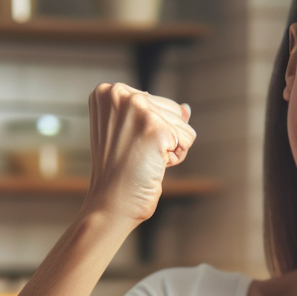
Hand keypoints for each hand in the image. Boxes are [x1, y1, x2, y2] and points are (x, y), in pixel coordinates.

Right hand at [83, 82, 195, 227]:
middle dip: (164, 137)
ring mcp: (137, 108)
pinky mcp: (155, 126)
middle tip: (136, 156)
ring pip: (183, 123)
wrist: (110, 204)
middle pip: (172, 109)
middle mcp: (120, 92)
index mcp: (108, 91)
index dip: (149, 130)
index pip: (155, 101)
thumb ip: (158, 115)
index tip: (127, 145)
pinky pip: (188, 138)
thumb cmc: (119, 174)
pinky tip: (153, 165)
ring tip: (144, 161)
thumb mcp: (133, 135)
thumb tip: (187, 108)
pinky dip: (176, 157)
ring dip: (171, 148)